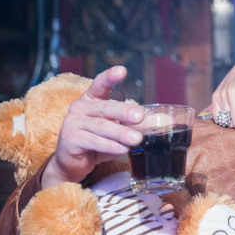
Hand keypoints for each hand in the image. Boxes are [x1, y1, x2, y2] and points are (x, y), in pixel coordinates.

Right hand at [41, 66, 145, 188]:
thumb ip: (137, 123)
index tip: (122, 71)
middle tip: (140, 117)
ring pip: (101, 126)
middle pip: (106, 108)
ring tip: (137, 139)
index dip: (110, 77)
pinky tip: (122, 149)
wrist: (72, 163)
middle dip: (124, 112)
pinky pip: (93, 141)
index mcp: (92, 99)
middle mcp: (80, 107)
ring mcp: (72, 122)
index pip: (101, 84)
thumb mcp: (119, 130)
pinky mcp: (69, 139)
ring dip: (121, 133)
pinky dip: (110, 146)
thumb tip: (164, 121)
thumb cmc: (97, 141)